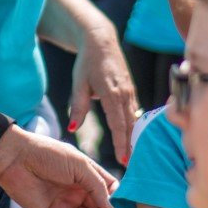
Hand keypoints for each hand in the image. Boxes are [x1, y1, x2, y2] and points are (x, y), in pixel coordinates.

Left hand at [0, 125, 120, 207]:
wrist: (16, 159)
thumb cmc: (49, 154)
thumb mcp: (79, 165)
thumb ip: (97, 185)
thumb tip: (113, 205)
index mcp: (86, 176)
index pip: (108, 190)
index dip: (117, 199)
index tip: (123, 205)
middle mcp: (77, 191)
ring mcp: (65, 205)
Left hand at [71, 23, 138, 164]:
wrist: (100, 41)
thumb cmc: (86, 63)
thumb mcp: (78, 84)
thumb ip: (77, 107)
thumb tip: (73, 129)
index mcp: (111, 93)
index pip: (118, 124)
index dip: (121, 143)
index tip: (123, 160)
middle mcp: (124, 94)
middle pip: (130, 125)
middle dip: (131, 146)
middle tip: (131, 166)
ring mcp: (130, 91)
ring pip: (134, 119)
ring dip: (135, 138)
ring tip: (133, 157)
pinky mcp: (131, 90)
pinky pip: (134, 111)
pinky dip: (134, 126)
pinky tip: (134, 138)